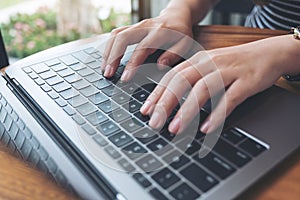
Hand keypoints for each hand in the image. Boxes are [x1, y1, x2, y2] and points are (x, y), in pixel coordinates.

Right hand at [102, 14, 193, 81]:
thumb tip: (160, 65)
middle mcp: (145, 27)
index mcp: (159, 32)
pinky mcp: (130, 27)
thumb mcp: (185, 44)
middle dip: (112, 57)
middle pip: (122, 38)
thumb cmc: (181, 33)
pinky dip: (108, 47)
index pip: (142, 48)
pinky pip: (115, 35)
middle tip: (108, 74)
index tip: (125, 77)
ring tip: (104, 69)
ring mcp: (136, 25)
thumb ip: (174, 55)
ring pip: (116, 35)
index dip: (132, 63)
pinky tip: (106, 60)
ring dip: (107, 52)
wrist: (176, 16)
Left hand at [140, 35, 299, 133]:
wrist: (267, 53)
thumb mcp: (208, 67)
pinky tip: (207, 128)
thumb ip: (191, 80)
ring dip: (187, 111)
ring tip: (175, 128)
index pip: (172, 76)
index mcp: (197, 60)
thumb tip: (169, 101)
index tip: (145, 110)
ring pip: (203, 90)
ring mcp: (228, 71)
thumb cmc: (233, 64)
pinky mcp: (246, 81)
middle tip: (155, 123)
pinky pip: (229, 98)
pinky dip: (217, 114)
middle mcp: (209, 64)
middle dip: (166, 103)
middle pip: (182, 81)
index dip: (157, 94)